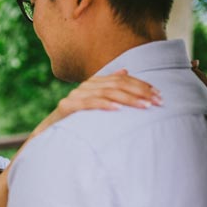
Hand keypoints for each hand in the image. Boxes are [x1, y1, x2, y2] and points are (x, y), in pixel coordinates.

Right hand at [31, 69, 160, 138]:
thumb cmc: (76, 122)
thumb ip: (108, 88)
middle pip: (117, 84)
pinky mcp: (67, 107)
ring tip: (144, 106)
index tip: (159, 95)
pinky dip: (104, 105)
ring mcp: (75, 96)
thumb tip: (124, 71)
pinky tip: (118, 109)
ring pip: (106, 92)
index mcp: (94, 84)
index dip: (141, 85)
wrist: (47, 134)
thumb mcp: (94, 103)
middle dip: (140, 92)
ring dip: (128, 99)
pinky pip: (89, 103)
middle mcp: (85, 86)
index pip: (122, 79)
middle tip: (157, 102)